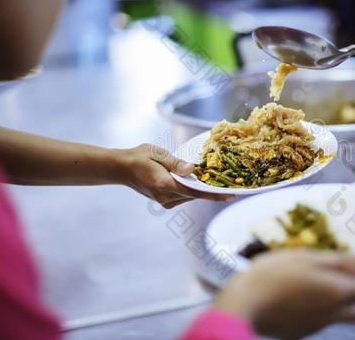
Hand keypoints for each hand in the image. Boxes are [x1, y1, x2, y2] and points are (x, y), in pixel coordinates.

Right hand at [117, 144, 232, 207]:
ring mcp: (165, 201)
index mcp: (165, 185)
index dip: (215, 194)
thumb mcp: (158, 154)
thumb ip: (176, 163)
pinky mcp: (165, 200)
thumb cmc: (140, 157)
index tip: (231, 195)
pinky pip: (185, 195)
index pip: (195, 192)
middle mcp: (166, 197)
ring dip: (203, 188)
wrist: (122, 168)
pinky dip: (194, 189)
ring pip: (191, 196)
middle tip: (232, 182)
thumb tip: (193, 169)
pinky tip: (201, 180)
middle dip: (213, 189)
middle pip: (196, 195)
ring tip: (221, 180)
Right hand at [214, 250, 354, 339]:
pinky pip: (322, 320)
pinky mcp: (302, 332)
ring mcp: (318, 325)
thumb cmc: (276, 273)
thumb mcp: (307, 258)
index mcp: (338, 292)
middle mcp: (334, 313)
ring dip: (344, 301)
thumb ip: (338, 260)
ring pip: (343, 316)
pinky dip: (323, 308)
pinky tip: (304, 294)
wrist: (245, 303)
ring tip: (327, 282)